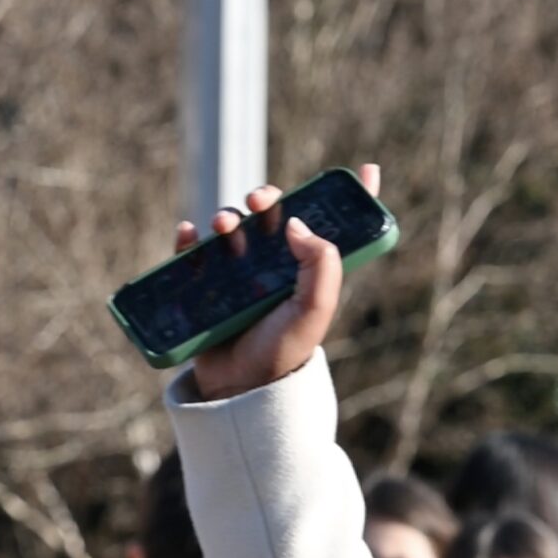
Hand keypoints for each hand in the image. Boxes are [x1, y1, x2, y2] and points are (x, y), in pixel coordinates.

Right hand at [184, 164, 381, 401]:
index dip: (353, 199)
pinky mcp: (208, 286)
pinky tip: (190, 234)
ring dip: (226, 216)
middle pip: (273, 215)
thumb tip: (294, 222)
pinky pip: (195, 251)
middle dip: (264, 197)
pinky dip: (190, 237)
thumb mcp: (313, 310)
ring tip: (222, 228)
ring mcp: (240, 275)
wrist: (240, 388)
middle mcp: (276, 266)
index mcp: (309, 270)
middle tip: (257, 202)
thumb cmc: (282, 352)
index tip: (367, 170)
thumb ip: (320, 265)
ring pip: (233, 228)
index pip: (335, 227)